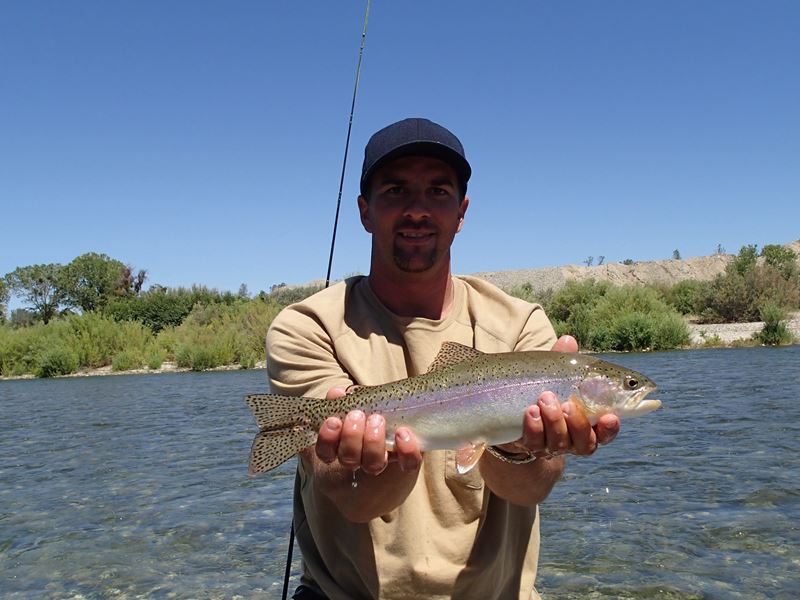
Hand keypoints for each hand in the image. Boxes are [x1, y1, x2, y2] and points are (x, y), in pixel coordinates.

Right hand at [314, 387, 421, 474]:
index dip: (327, 440)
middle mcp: (359, 459)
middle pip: (349, 459)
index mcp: (340, 446)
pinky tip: (403, 433)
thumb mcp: (354, 401)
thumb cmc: (369, 408)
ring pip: (373, 465)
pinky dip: (406, 451)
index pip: (326, 452)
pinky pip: (407, 464)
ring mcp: (382, 460)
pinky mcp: (406, 460)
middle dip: (351, 437)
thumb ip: (343, 398)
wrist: (401, 413)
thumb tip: (337, 393)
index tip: (333, 420)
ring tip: (377, 419)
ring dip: (373, 442)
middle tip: (357, 414)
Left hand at [512, 335, 619, 457]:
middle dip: (577, 423)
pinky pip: (535, 443)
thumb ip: (564, 359)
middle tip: (567, 404)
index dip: (611, 428)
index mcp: (588, 423)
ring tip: (545, 398)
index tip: (610, 416)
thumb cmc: (545, 387)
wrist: (514, 410)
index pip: (606, 431)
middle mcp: (574, 439)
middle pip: (586, 443)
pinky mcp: (531, 445)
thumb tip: (568, 340)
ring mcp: (552, 445)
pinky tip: (530, 411)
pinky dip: (534, 427)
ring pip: (561, 444)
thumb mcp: (556, 372)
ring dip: (554, 421)